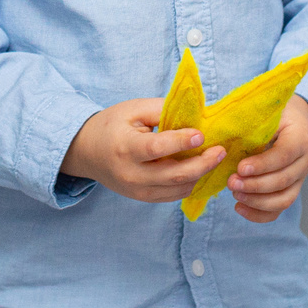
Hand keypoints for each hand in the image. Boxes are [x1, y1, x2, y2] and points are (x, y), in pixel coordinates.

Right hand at [61, 97, 228, 203]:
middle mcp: (131, 174)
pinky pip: (174, 195)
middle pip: (174, 175)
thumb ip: (162, 110)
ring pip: (178, 189)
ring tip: (215, 158)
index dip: (181, 142)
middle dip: (203, 164)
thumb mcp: (132, 109)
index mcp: (125, 148)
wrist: (87, 151)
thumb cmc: (112, 125)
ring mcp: (138, 191)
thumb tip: (195, 116)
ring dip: (200, 175)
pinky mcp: (143, 198)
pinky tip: (201, 169)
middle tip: (221, 151)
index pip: (157, 148)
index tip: (202, 134)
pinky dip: (190, 183)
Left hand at [228, 96, 307, 223]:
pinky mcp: (291, 191)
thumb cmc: (276, 116)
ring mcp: (299, 180)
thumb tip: (222, 136)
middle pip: (283, 181)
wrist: (295, 122)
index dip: (262, 164)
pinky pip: (278, 210)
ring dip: (257, 201)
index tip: (240, 167)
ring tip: (235, 193)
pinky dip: (259, 214)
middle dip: (255, 186)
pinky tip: (239, 207)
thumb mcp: (268, 113)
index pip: (284, 155)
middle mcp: (304, 162)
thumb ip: (253, 123)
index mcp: (299, 138)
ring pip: (283, 200)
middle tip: (231, 182)